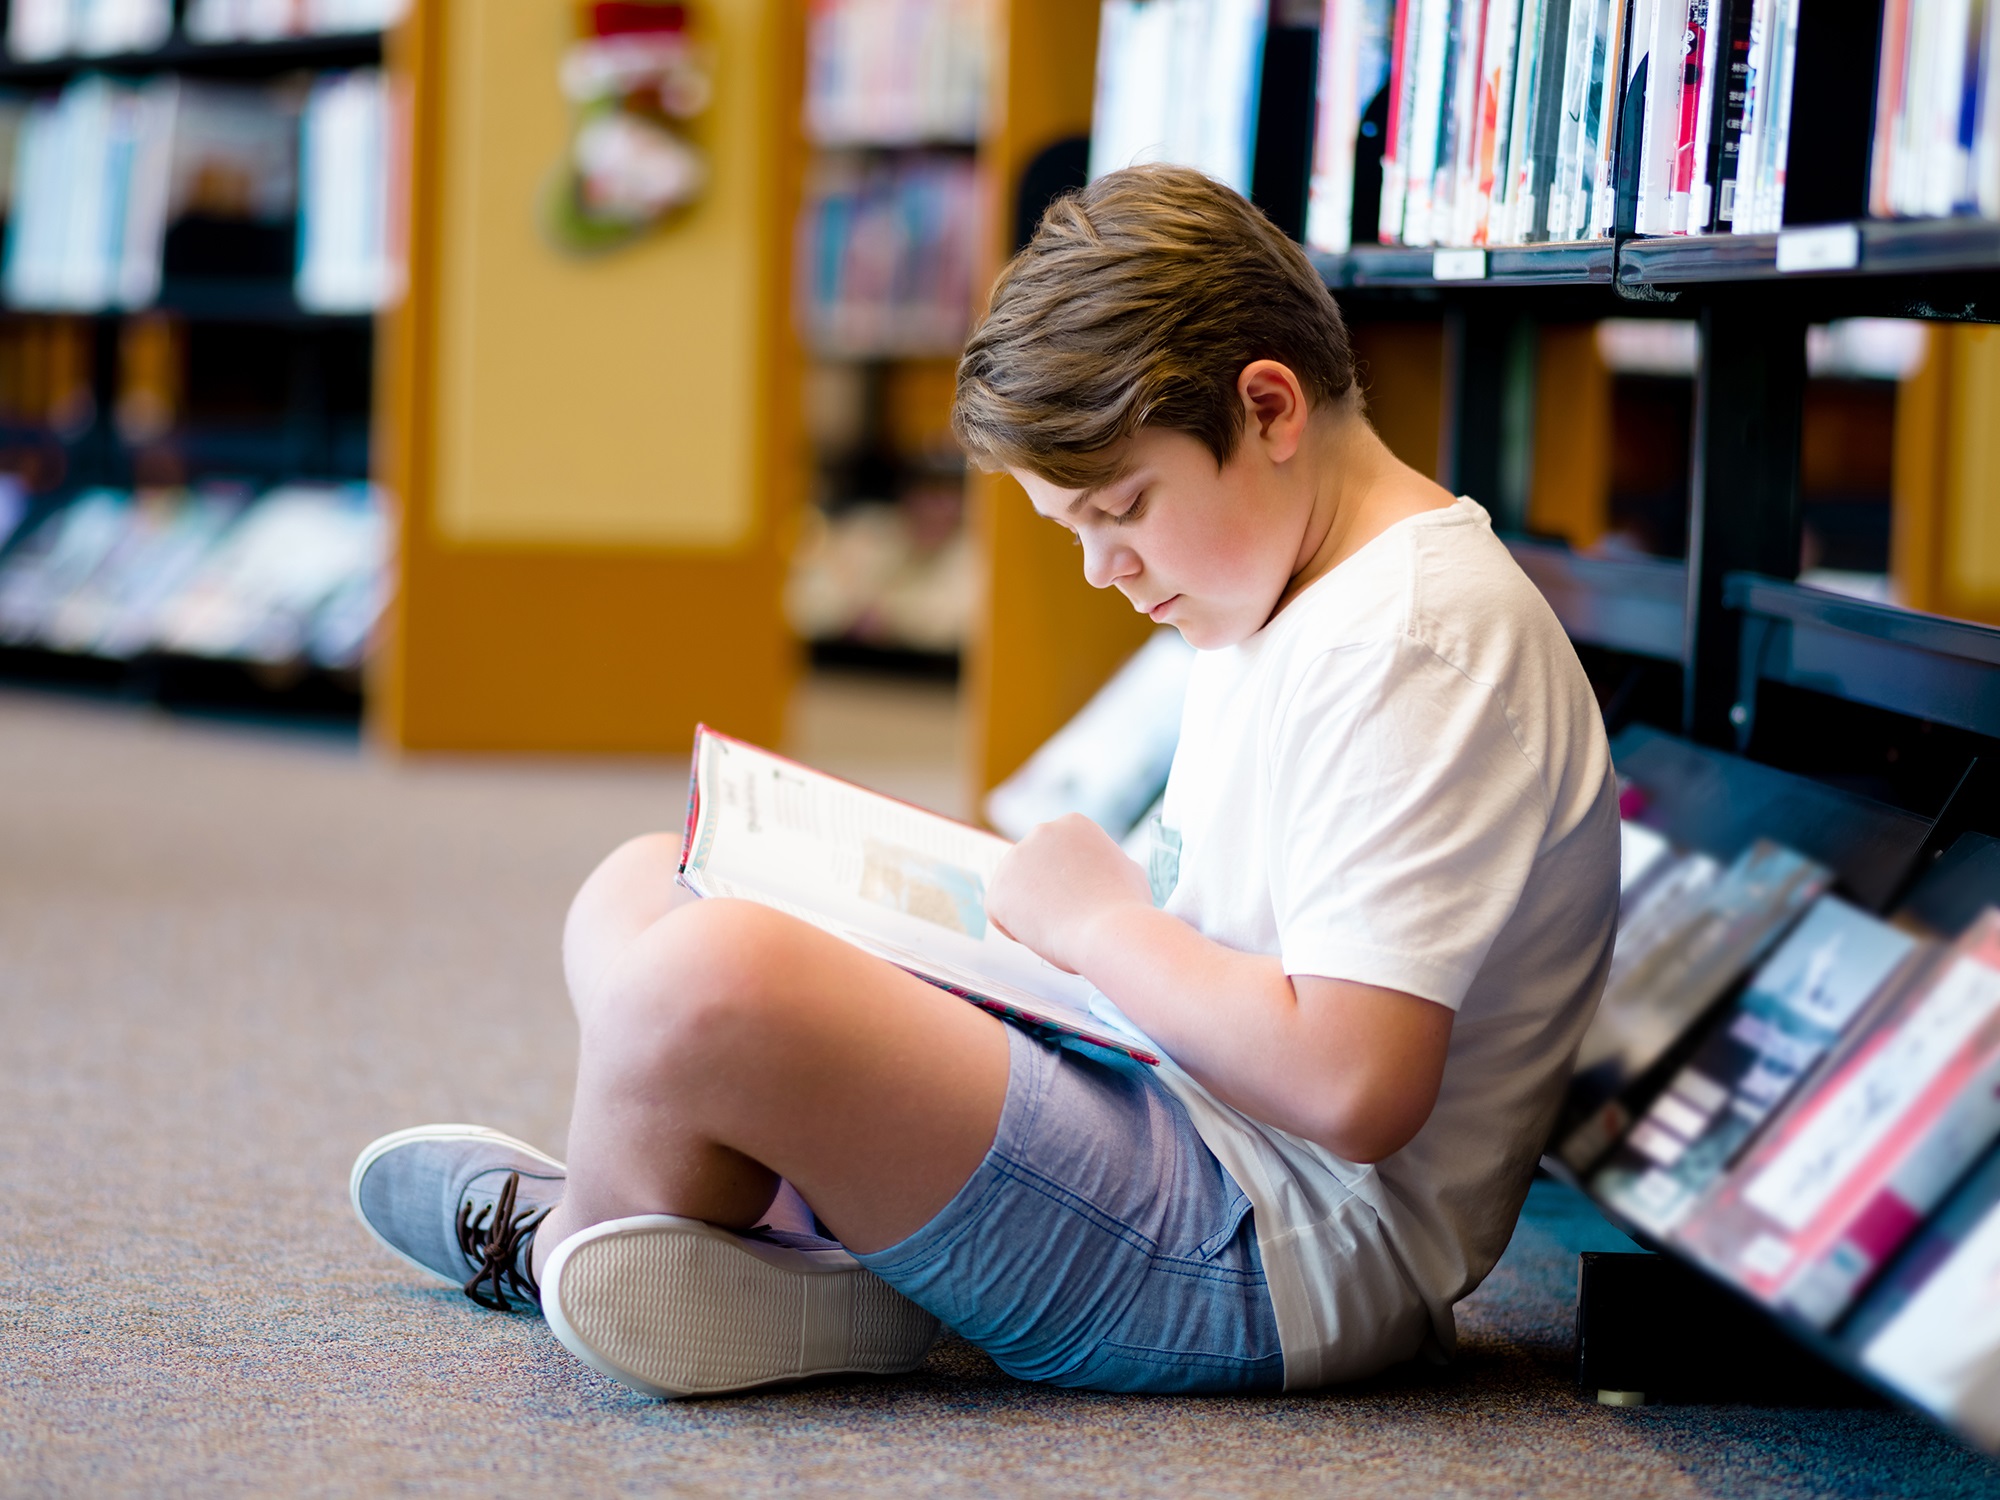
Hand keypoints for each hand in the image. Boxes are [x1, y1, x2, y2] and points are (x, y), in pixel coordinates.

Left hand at [986, 813, 1153, 974]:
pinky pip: (999, 914)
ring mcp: (1015, 859)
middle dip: (1046, 892)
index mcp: (1073, 824)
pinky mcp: (998, 890)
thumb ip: (1108, 864)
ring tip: (1060, 924)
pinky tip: (1042, 932)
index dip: (1070, 882)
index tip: (1084, 898)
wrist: (1110, 930)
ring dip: (1030, 909)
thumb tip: (1106, 869)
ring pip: (1015, 891)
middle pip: (1034, 869)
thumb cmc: (1125, 906)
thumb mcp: (1128, 870)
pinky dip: (1016, 929)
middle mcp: (1041, 832)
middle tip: (1070, 916)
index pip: (1059, 854)